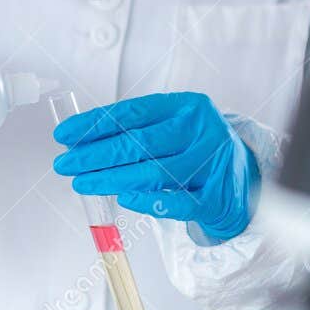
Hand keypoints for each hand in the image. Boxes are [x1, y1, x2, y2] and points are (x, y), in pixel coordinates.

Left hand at [53, 91, 259, 241]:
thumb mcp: (173, 128)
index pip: (133, 113)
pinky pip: (175, 203)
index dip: (94, 124)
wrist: (245, 179)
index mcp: (188, 106)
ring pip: (153, 173)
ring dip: (111, 179)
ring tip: (81, 183)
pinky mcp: (215, 198)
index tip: (64, 135)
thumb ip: (136, 131)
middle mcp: (203, 131)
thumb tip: (79, 142)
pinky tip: (122, 198)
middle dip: (95, 154)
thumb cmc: (195, 150)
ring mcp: (212, 165)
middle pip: (139, 143)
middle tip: (64, 164)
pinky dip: (147, 201)